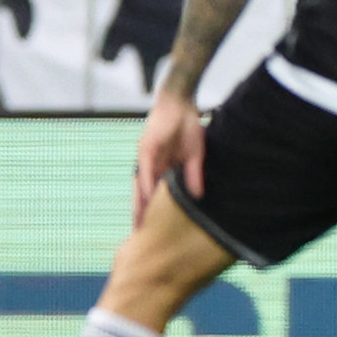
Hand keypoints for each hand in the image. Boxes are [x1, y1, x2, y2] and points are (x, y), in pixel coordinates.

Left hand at [135, 92, 204, 227]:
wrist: (180, 102)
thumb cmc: (186, 125)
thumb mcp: (194, 154)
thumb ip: (194, 174)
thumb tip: (197, 195)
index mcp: (160, 166)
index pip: (152, 192)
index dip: (150, 209)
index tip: (150, 228)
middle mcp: (149, 164)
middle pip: (142, 192)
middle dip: (140, 212)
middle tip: (140, 234)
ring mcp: (146, 157)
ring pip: (140, 185)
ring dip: (139, 203)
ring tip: (140, 223)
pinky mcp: (147, 148)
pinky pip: (146, 170)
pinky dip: (147, 185)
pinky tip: (148, 199)